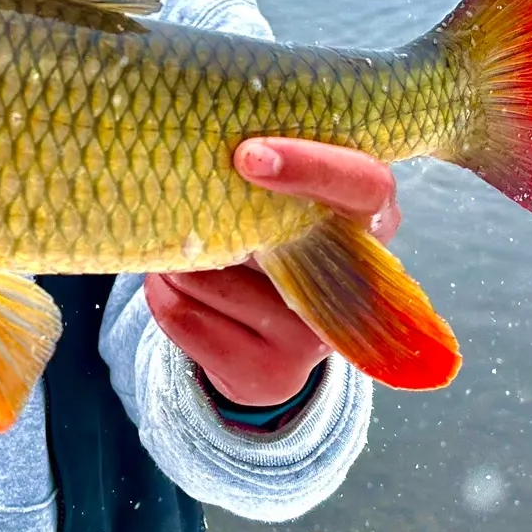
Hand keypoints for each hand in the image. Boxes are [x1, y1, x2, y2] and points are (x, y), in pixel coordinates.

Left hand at [144, 137, 399, 407]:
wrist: (262, 338)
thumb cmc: (270, 236)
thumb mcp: (285, 199)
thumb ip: (266, 178)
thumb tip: (199, 155)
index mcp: (370, 218)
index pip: (364, 184)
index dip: (311, 167)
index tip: (249, 157)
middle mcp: (355, 284)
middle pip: (272, 237)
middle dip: (211, 216)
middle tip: (179, 198)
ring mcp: (316, 337)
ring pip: (210, 275)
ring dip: (175, 255)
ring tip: (185, 250)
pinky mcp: (274, 376)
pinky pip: (185, 316)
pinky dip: (162, 291)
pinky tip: (175, 285)